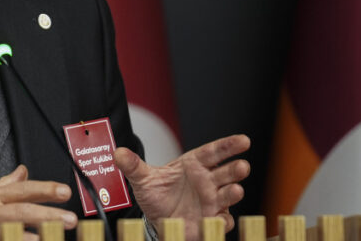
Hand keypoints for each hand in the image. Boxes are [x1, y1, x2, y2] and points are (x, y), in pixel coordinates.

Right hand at [0, 165, 76, 240]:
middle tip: (69, 219)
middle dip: (47, 214)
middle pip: (21, 210)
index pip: (23, 189)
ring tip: (53, 236)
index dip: (44, 190)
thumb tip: (24, 171)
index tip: (65, 191)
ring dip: (32, 234)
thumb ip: (6, 184)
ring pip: (10, 229)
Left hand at [114, 134, 249, 240]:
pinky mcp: (211, 219)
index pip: (214, 152)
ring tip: (234, 190)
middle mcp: (207, 181)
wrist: (156, 218)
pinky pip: (222, 220)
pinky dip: (223, 221)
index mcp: (194, 164)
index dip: (229, 145)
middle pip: (226, 172)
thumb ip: (133, 165)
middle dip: (235, 170)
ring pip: (227, 195)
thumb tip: (118, 152)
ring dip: (233, 193)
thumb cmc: (156, 194)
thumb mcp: (142, 179)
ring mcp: (212, 200)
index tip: (243, 140)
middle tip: (242, 167)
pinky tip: (221, 220)